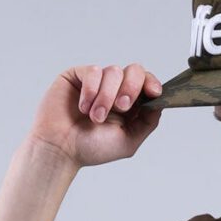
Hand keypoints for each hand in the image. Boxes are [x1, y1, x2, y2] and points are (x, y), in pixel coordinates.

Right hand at [31, 63, 164, 166]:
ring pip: (113, 72)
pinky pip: (93, 72)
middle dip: (131, 88)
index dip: (152, 83)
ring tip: (95, 117)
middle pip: (135, 71)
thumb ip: (147, 122)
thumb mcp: (128, 141)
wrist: (60, 149)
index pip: (147, 83)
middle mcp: (115, 90)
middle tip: (121, 107)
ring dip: (106, 97)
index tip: (154, 92)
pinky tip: (83, 108)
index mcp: (130, 104)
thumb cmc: (90, 148)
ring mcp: (97, 81)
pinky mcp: (79, 75)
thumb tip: (160, 102)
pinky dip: (91, 91)